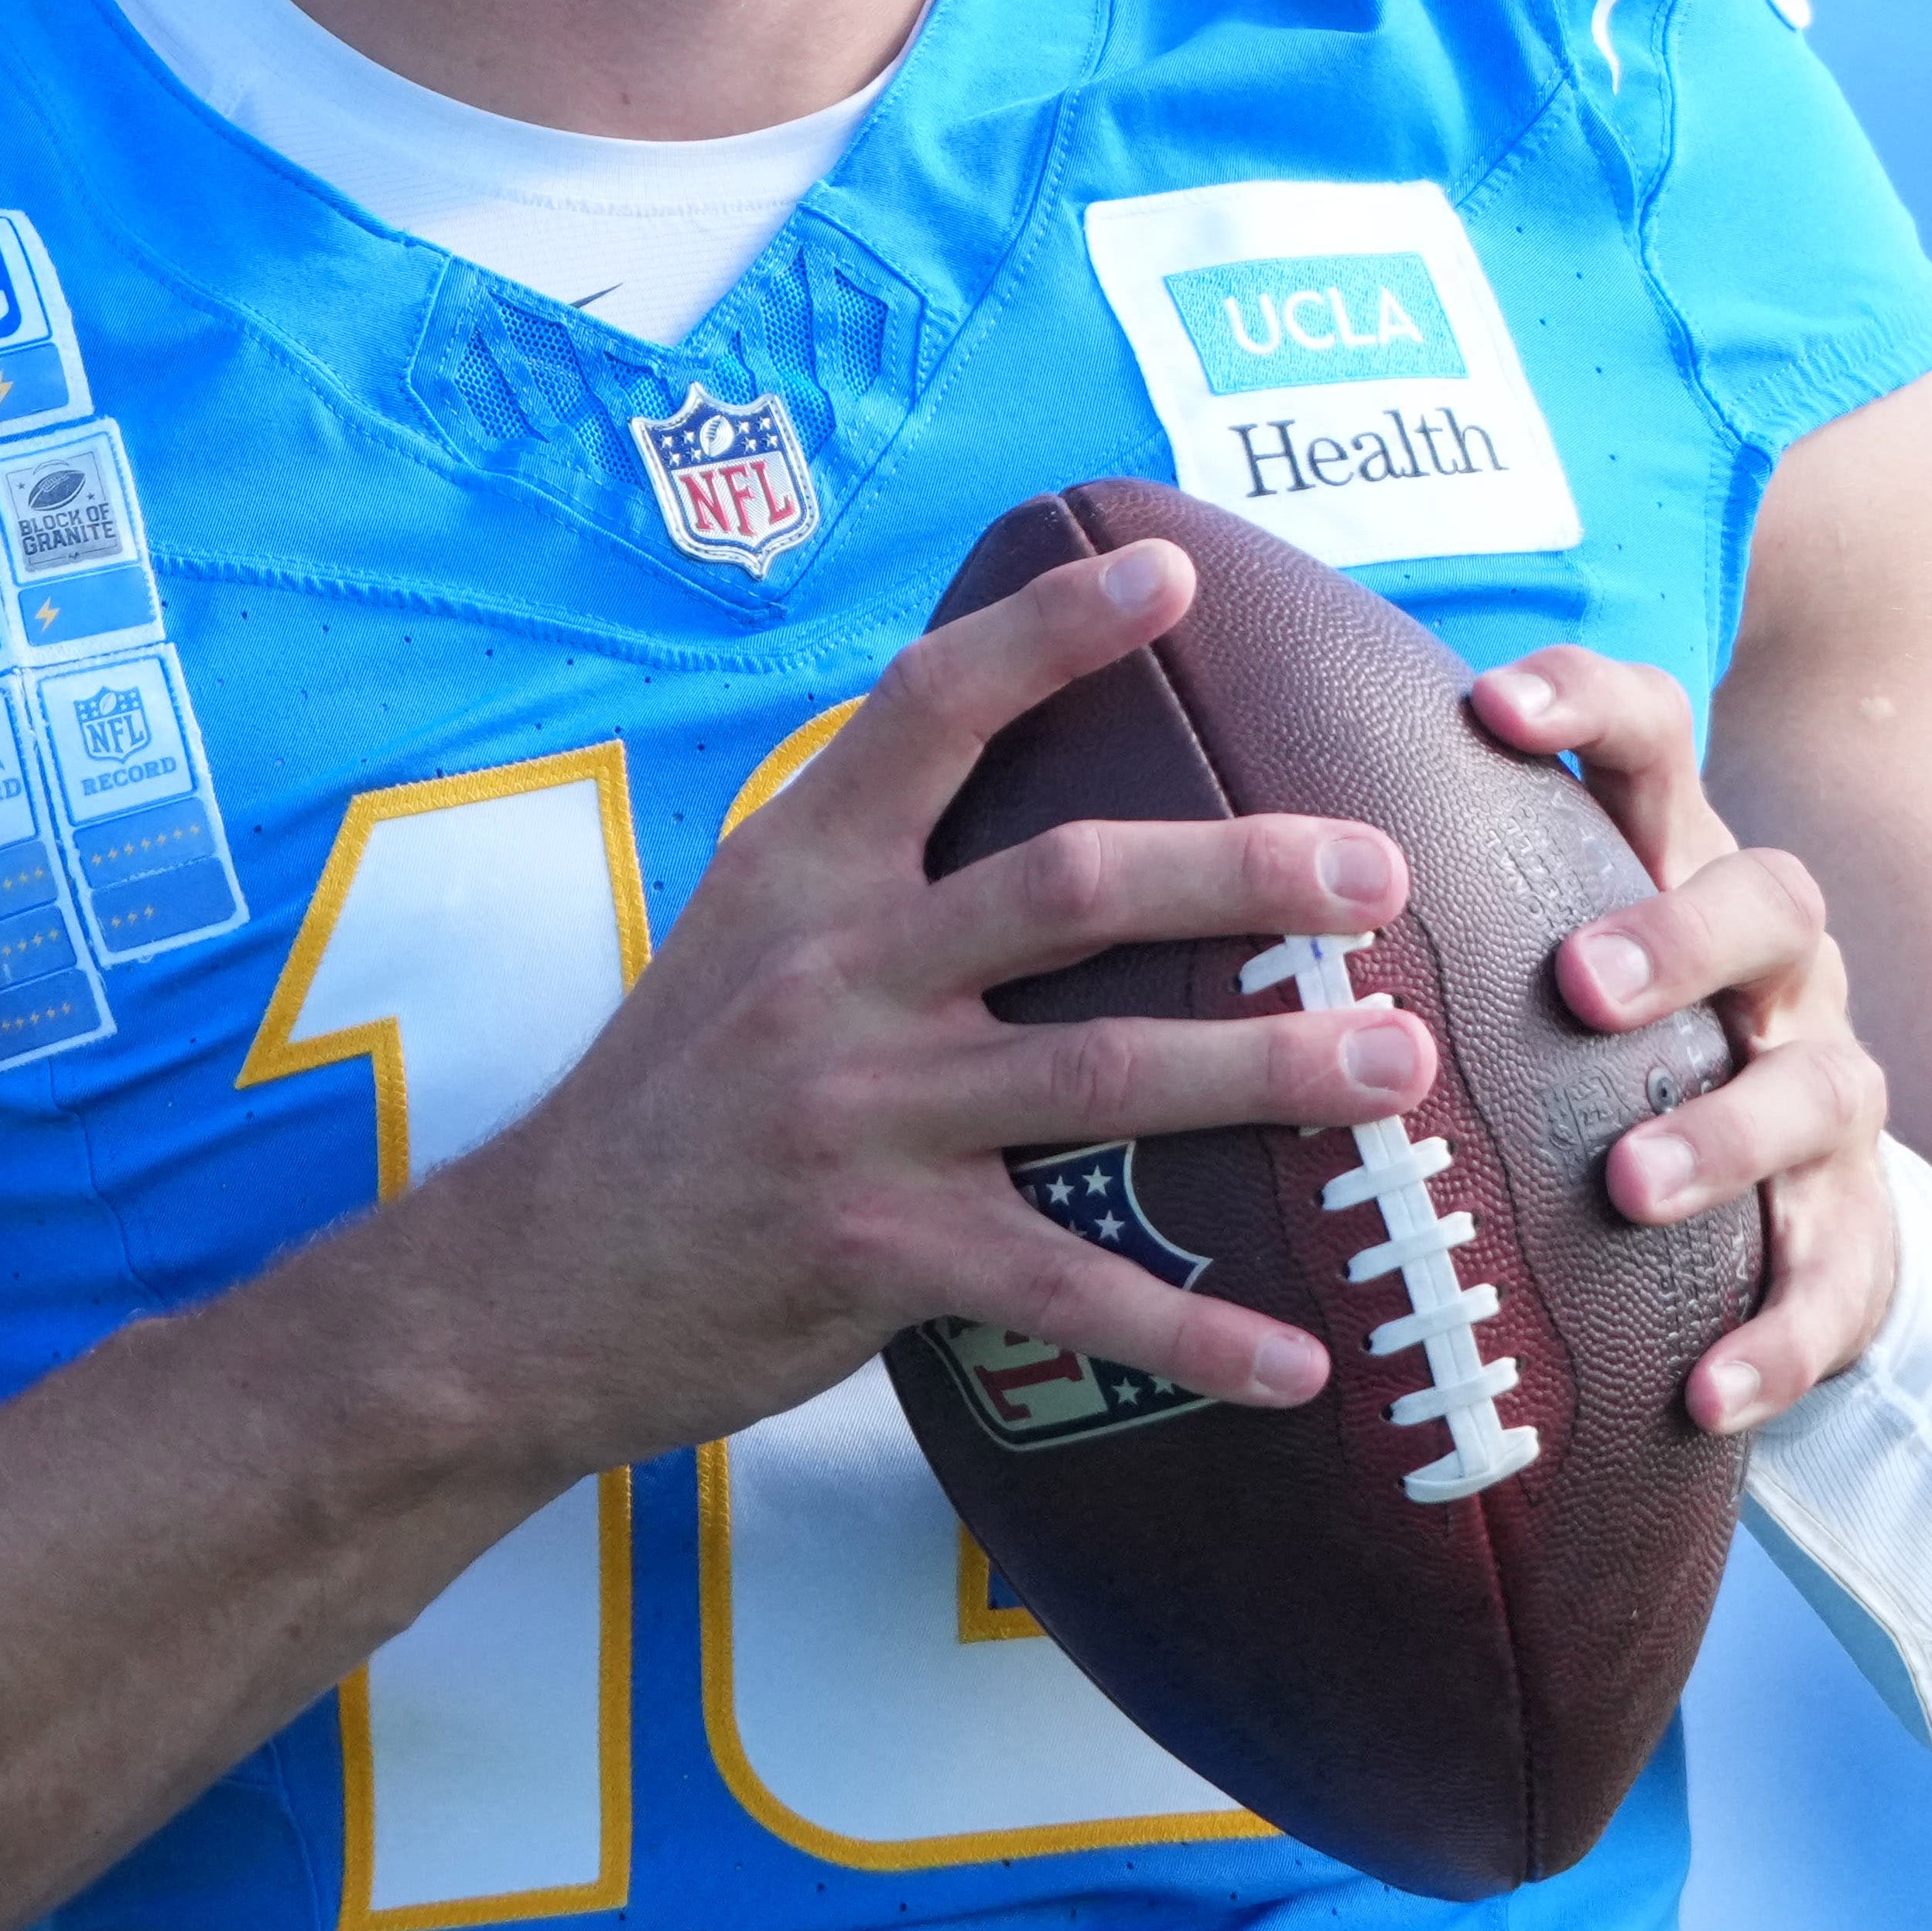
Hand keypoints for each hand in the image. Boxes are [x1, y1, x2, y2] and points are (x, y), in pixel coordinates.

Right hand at [424, 539, 1439, 1470]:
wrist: (529, 1286)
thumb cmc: (668, 1106)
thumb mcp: (738, 940)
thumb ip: (866, 865)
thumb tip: (1023, 793)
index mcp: (799, 869)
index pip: (931, 707)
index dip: (1048, 628)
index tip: (1165, 569)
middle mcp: (832, 971)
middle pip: (1071, 884)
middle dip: (1242, 869)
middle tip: (1375, 869)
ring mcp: (856, 1113)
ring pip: (1102, 1074)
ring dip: (1269, 1070)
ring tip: (1402, 1067)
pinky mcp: (875, 1255)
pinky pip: (1072, 1290)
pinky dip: (1198, 1333)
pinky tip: (1302, 1361)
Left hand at [1468, 646, 1893, 1435]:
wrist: (1750, 1218)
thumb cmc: (1573, 1058)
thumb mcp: (1508, 960)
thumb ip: (1401, 894)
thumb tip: (1191, 811)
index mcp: (1676, 869)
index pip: (1655, 743)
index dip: (1590, 704)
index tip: (1489, 705)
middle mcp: (1772, 969)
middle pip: (1768, 903)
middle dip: (1678, 936)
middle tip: (1580, 984)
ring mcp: (1826, 1098)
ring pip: (1818, 1091)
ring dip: (1724, 1136)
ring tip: (1629, 1185)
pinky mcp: (1852, 1239)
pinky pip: (1836, 1288)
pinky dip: (1774, 1340)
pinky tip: (1701, 1393)